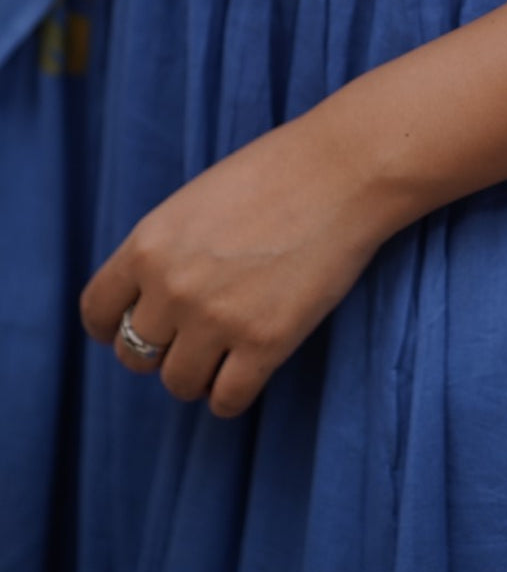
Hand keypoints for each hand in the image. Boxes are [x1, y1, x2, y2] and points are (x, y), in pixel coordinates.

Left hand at [80, 108, 387, 418]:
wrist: (345, 172)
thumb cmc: (278, 173)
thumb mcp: (196, 201)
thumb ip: (166, 249)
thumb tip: (152, 298)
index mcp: (148, 245)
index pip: (98, 312)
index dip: (114, 327)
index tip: (136, 328)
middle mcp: (172, 287)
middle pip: (136, 355)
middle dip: (161, 352)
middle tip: (193, 338)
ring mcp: (217, 319)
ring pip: (179, 383)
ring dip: (198, 375)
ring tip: (224, 355)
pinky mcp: (265, 343)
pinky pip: (227, 400)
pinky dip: (232, 395)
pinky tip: (248, 372)